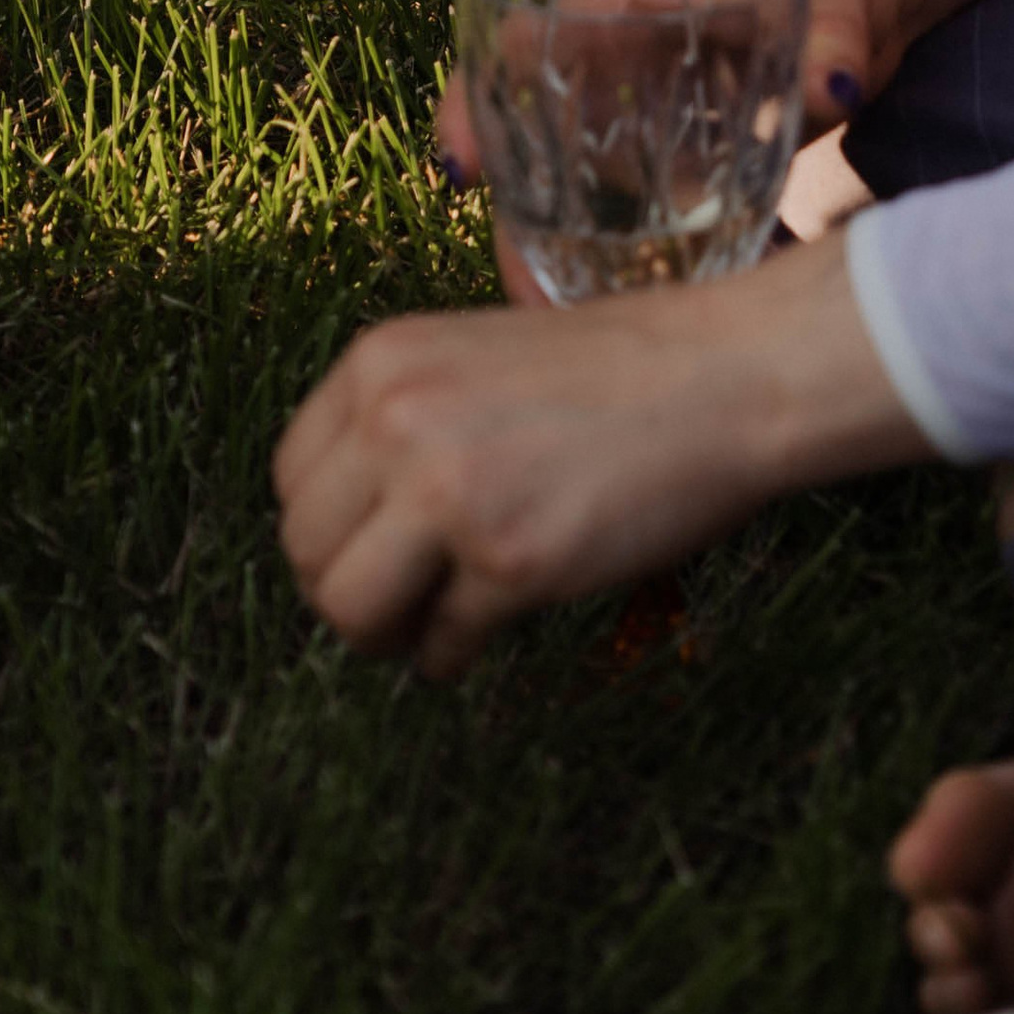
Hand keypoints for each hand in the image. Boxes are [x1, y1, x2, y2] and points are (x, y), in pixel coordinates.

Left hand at [273, 239, 927, 675]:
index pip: (289, 480)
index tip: (367, 550)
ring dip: (382, 635)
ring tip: (424, 630)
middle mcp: (396, 424)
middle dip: (346, 590)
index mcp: (379, 365)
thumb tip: (348, 522)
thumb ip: (404, 417)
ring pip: (349, 608)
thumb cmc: (618, 372)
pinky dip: (453, 655)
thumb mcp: (474, 357)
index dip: (326, 529)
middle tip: (394, 605)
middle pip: (306, 550)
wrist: (724, 378)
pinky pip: (441, 642)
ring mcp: (449, 495)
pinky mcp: (509, 562)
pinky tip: (480, 640)